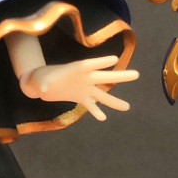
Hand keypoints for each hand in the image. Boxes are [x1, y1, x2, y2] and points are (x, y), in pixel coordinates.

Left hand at [19, 55, 138, 120]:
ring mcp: (85, 88)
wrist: (41, 84)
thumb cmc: (41, 78)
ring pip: (103, 95)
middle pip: (106, 77)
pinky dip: (97, 112)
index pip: (92, 64)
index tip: (115, 59)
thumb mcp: (41, 80)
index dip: (102, 62)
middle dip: (121, 76)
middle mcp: (85, 78)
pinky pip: (92, 105)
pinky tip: (103, 118)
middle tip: (136, 74)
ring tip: (127, 107)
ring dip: (114, 101)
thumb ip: (44, 84)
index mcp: (78, 68)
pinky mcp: (81, 98)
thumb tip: (44, 90)